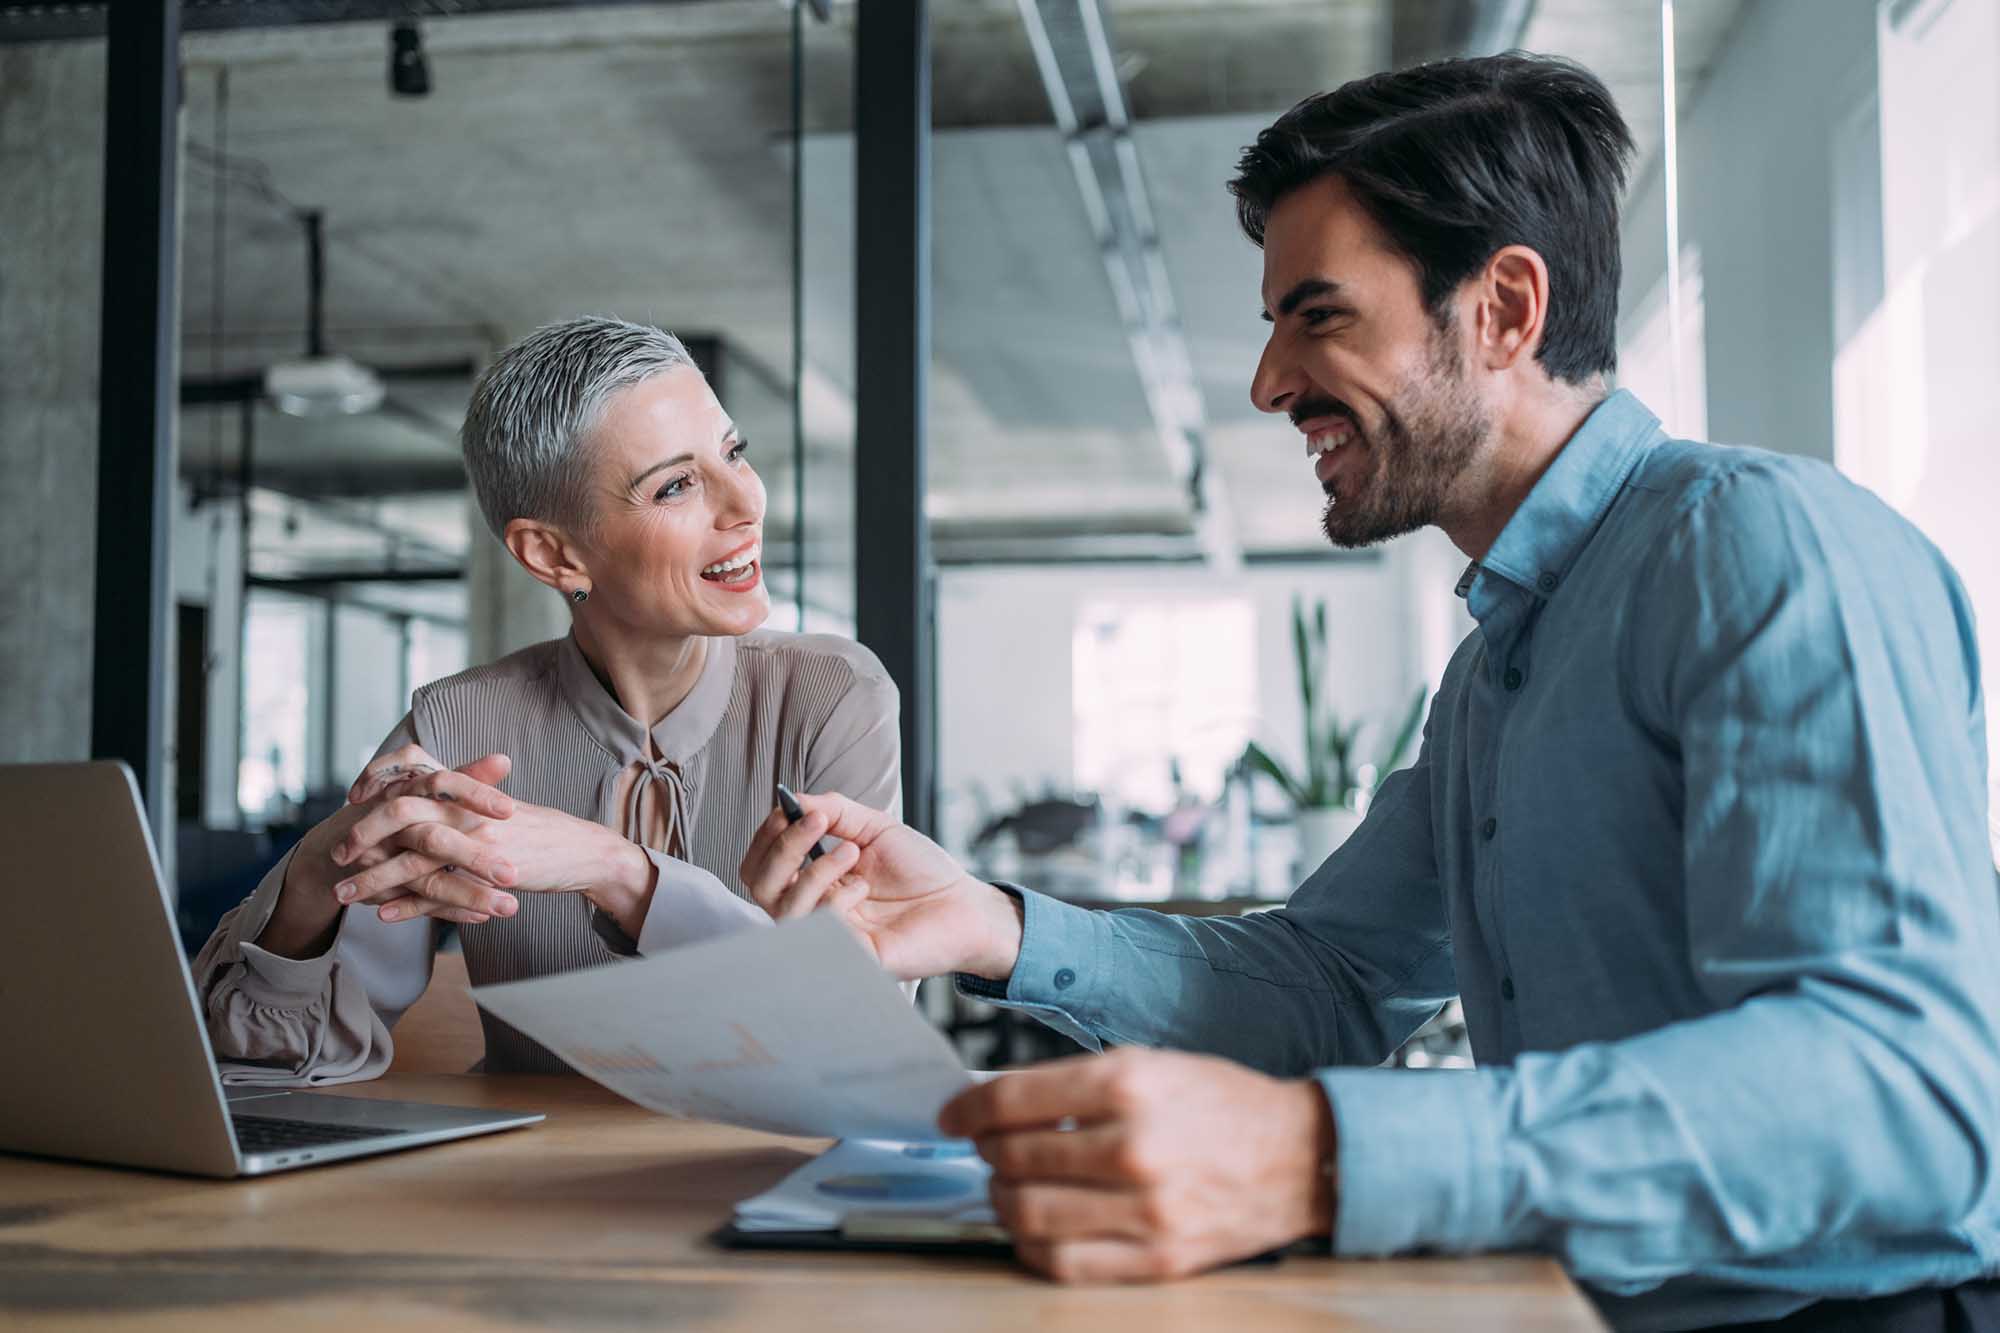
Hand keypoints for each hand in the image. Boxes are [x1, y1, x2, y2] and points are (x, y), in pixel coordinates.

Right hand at [256, 752, 519, 958]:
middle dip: (475, 858)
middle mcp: (392, 823)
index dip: (475, 795)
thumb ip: (468, 776)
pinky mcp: (380, 889)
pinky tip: (481, 918)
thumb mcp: (430, 791)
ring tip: (510, 907)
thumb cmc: (397, 814)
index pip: (443, 785)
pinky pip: (419, 904)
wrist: (335, 850)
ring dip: (469, 894)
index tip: (511, 810)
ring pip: (428, 879)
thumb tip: (505, 760)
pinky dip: (450, 912)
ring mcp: (382, 860)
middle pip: (432, 839)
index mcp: (408, 789)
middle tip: (513, 874)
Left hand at [330, 783, 652, 933]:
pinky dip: (408, 905)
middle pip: (399, 813)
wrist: (580, 851)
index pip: (410, 774)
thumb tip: (424, 793)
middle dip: (362, 834)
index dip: (377, 782)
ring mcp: (476, 842)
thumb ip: (460, 797)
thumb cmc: (536, 831)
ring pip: (411, 859)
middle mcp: (466, 810)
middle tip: (338, 854)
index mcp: (465, 789)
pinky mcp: (486, 875)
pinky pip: (438, 892)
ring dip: (372, 879)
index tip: (353, 797)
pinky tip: (383, 915)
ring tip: (344, 896)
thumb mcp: (494, 807)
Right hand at [737, 790, 1024, 979]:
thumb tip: (794, 800)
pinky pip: (818, 931)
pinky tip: (864, 888)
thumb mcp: (874, 828)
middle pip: (759, 886)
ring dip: (815, 870)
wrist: (964, 904)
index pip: (762, 864)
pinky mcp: (848, 958)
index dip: (767, 836)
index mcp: (813, 879)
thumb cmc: (922, 870)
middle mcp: (813, 909)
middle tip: (816, 823)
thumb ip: (834, 811)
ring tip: (853, 852)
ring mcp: (828, 936)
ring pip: (783, 909)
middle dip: (781, 849)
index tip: (789, 808)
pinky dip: (835, 900)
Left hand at [939, 1048, 1337, 1282]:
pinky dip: (1032, 1248)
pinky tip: (1031, 1230)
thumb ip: (1077, 1083)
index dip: (968, 1110)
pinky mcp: (1157, 1258)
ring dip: (1002, 1200)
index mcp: (1129, 1085)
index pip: (1013, 1101)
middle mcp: (1132, 1147)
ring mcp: (1144, 1210)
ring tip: (1007, 1186)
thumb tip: (1001, 1103)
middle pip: (1014, 1158)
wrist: (1301, 1156)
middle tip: (985, 1147)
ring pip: (1029, 1214)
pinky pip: (1065, 1263)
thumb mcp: (1152, 1064)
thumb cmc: (1224, 1104)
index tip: (953, 1115)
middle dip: (986, 1152)